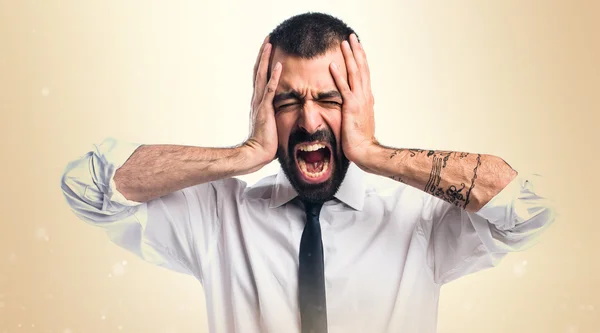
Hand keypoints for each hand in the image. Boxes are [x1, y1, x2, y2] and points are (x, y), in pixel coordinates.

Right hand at [244, 36, 282, 165]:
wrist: (256, 154)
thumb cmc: (265, 144)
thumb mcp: (271, 126)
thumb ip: (274, 116)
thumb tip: (281, 114)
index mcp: (259, 103)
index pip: (260, 78)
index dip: (263, 63)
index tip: (268, 50)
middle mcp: (257, 99)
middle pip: (258, 71)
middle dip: (263, 54)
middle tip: (268, 39)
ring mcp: (260, 103)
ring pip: (262, 76)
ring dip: (266, 59)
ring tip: (269, 43)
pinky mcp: (265, 109)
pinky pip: (270, 89)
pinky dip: (273, 76)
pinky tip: (278, 65)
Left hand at [330, 34, 377, 166]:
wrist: (365, 151)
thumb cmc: (361, 139)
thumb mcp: (362, 119)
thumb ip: (362, 108)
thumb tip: (365, 102)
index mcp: (367, 98)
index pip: (364, 73)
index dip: (361, 59)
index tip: (357, 46)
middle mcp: (365, 96)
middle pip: (362, 68)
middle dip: (357, 51)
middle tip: (352, 37)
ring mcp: (359, 100)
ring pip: (355, 73)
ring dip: (349, 57)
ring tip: (344, 43)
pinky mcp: (351, 107)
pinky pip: (344, 88)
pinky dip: (338, 76)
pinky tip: (333, 65)